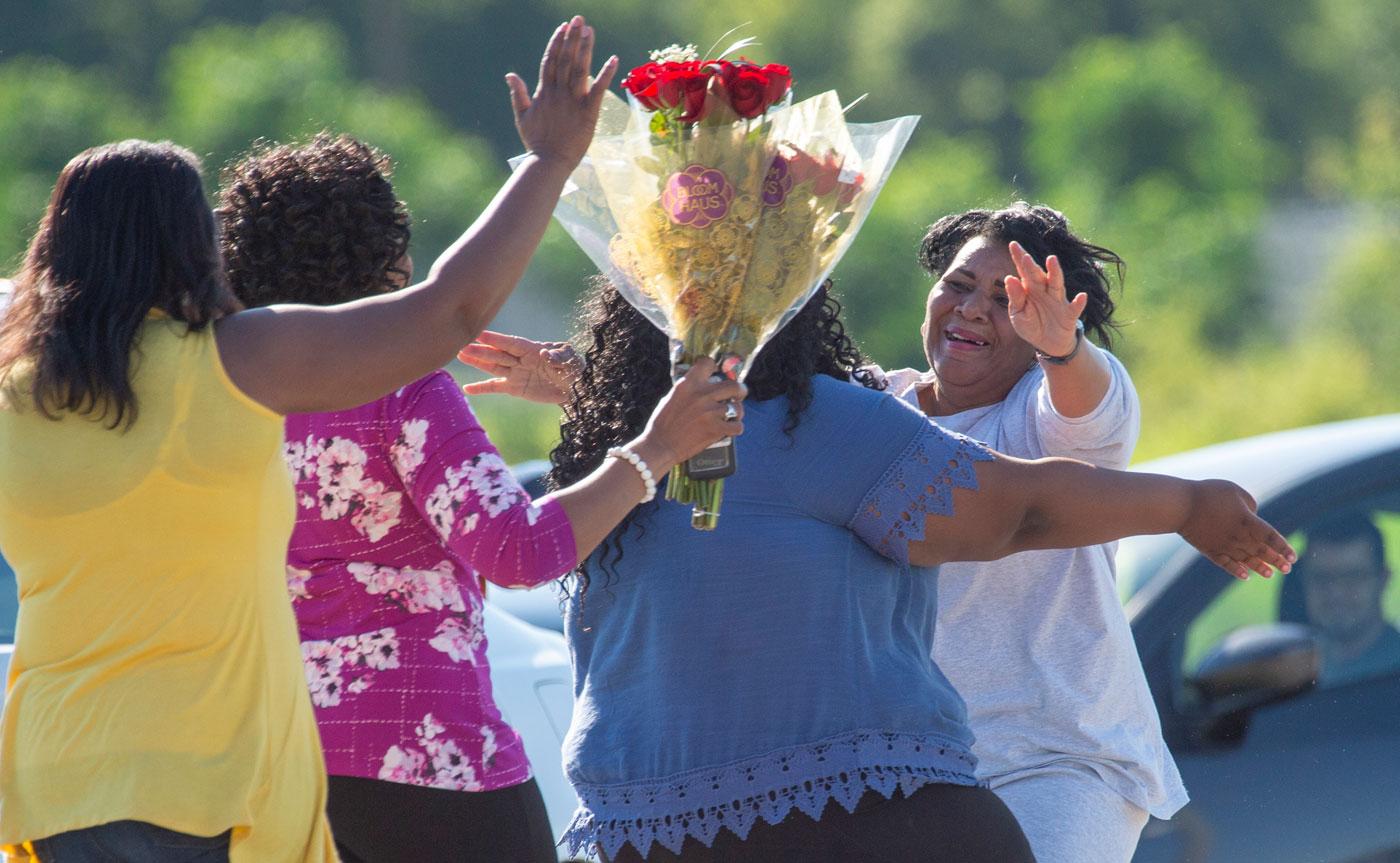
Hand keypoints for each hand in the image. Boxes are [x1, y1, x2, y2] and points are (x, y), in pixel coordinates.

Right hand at [458, 331, 581, 403]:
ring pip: (492, 366)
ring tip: (459, 355)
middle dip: (480, 351)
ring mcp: (515, 373)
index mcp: (532, 349)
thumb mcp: (571, 360)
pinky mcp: (514, 388)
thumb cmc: (574, 369)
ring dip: (476, 362)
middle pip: (498, 354)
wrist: (576, 388)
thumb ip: (559, 356)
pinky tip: (467, 389)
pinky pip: (495, 387)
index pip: (511, 343)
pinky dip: (482, 388)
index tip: (479, 334)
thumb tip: (546, 354)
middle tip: (462, 346)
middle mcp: (520, 359)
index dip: (496, 339)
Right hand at [509, 16, 617, 167]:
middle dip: (572, 38)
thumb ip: (518, 94)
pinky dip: (606, 73)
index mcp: (544, 92)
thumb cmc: (536, 142)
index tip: (563, 27)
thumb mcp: (522, 117)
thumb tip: (509, 75)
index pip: (550, 60)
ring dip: (585, 48)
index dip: (557, 42)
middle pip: (566, 59)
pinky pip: (598, 89)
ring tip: (590, 30)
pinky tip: (613, 59)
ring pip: (580, 69)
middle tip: (579, 19)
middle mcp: (558, 92)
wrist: (549, 163)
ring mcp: (573, 101)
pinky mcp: (588, 112)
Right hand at [630, 357, 746, 473]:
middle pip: (733, 385)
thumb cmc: (663, 423)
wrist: (660, 445)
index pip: (708, 363)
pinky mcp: (716, 429)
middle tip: (739, 395)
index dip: (715, 367)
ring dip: (737, 412)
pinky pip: (738, 426)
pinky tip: (730, 429)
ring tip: (732, 416)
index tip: (718, 373)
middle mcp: (701, 394)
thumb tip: (704, 384)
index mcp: (688, 384)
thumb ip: (689, 389)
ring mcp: (710, 412)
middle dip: (740, 390)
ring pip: (737, 407)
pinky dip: (736, 428)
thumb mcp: (672, 397)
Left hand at [1006, 240, 1086, 356]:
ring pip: (1057, 284)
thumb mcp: (1018, 314)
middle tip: (1025, 256)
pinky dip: (1079, 303)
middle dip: (1032, 265)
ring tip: (1052, 260)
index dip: (1019, 257)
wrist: (1049, 344)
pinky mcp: (1069, 315)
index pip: (1024, 270)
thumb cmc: (1031, 325)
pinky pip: (1075, 308)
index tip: (1013, 244)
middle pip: (1038, 275)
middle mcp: (1045, 290)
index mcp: (1030, 289)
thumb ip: (1015, 298)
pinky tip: (1081, 296)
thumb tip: (1009, 278)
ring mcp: (1058, 301)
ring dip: (1055, 273)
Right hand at [1179, 480, 1296, 579]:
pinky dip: (1236, 571)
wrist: (1180, 505)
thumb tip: (1252, 517)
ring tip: (1269, 574)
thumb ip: (1249, 505)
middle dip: (1276, 561)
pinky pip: (1226, 564)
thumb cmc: (1208, 494)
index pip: (1271, 537)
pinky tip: (1245, 577)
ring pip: (1246, 560)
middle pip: (1261, 551)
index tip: (1293, 557)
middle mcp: (1238, 536)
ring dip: (1259, 568)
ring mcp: (1223, 545)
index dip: (1283, 548)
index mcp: (1246, 521)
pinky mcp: (1209, 550)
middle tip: (1287, 569)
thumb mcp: (1234, 491)